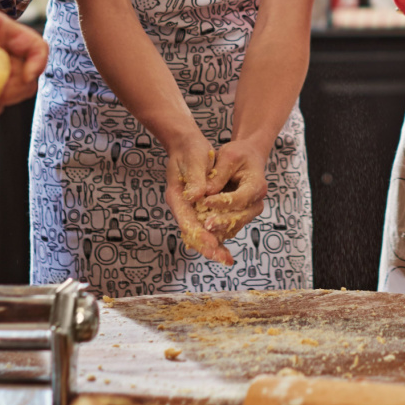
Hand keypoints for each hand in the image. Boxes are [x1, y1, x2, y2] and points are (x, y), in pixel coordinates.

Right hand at [166, 137, 233, 264]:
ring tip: (227, 258)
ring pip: (199, 233)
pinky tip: (225, 245)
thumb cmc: (191, 150)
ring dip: (212, 246)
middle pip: (193, 233)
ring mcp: (188, 209)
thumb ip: (196, 179)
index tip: (214, 245)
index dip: (201, 235)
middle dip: (208, 247)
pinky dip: (215, 236)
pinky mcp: (197, 208)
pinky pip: (205, 227)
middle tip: (225, 259)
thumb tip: (196, 197)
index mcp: (177, 196)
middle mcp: (181, 206)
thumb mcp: (194, 160)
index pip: (188, 221)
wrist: (187, 144)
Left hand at [196, 139, 270, 242]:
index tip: (206, 202)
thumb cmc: (239, 154)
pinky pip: (230, 228)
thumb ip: (219, 175)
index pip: (241, 198)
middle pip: (240, 216)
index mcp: (257, 185)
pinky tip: (204, 232)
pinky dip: (218, 231)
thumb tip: (206, 192)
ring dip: (219, 230)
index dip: (224, 202)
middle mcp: (257, 201)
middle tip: (205, 225)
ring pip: (235, 225)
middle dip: (222, 222)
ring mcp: (250, 211)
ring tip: (203, 231)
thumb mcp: (228, 156)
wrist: (248, 158)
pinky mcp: (241, 217)